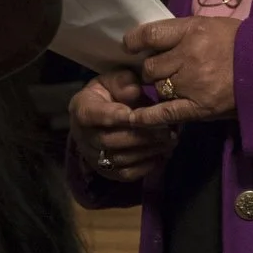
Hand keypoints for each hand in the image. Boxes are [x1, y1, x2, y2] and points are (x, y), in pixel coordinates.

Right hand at [70, 68, 177, 184]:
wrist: (101, 112)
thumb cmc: (110, 92)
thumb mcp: (113, 78)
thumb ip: (123, 81)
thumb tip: (135, 90)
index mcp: (82, 109)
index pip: (95, 115)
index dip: (116, 116)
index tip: (138, 114)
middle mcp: (83, 136)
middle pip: (110, 141)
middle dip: (141, 136)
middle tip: (167, 130)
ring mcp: (93, 156)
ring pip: (120, 159)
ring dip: (148, 151)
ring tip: (171, 141)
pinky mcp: (106, 171)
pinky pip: (126, 174)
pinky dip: (146, 166)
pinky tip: (163, 154)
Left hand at [123, 17, 242, 127]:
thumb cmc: (242, 43)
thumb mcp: (212, 25)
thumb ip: (182, 32)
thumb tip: (153, 41)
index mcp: (193, 31)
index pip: (151, 34)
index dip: (135, 41)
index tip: (130, 45)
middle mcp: (188, 56)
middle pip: (151, 66)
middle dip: (153, 69)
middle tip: (166, 69)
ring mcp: (192, 84)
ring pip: (158, 88)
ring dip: (162, 87)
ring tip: (178, 85)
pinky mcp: (198, 108)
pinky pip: (164, 112)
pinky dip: (147, 117)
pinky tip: (134, 119)